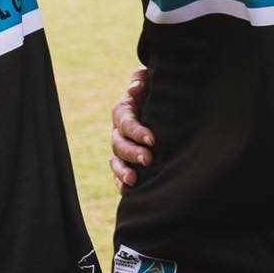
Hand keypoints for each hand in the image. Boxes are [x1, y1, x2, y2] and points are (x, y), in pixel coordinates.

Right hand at [110, 66, 153, 193]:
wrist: (158, 105)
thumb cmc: (155, 91)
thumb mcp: (149, 81)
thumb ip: (141, 80)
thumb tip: (135, 87)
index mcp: (123, 111)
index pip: (126, 122)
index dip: (137, 131)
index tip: (152, 140)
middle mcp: (118, 131)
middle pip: (119, 144)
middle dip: (132, 152)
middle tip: (148, 159)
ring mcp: (120, 148)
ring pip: (115, 161)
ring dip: (123, 171)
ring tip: (134, 180)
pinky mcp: (125, 161)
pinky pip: (118, 174)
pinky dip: (121, 183)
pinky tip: (128, 192)